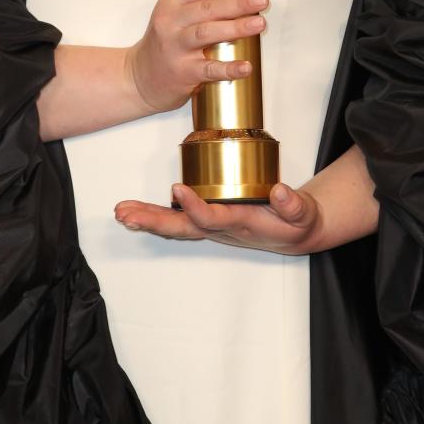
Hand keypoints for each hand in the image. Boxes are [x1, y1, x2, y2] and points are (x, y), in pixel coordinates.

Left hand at [114, 179, 325, 254]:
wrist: (294, 235)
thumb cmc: (295, 222)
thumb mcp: (303, 214)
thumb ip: (294, 205)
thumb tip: (281, 191)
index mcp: (242, 224)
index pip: (214, 217)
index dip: (195, 206)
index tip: (178, 189)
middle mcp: (220, 229)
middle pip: (182, 228)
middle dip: (153, 221)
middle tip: (126, 215)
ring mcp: (211, 227)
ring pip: (174, 226)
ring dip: (146, 219)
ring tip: (121, 212)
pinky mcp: (207, 222)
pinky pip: (175, 221)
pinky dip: (153, 216)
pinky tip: (132, 212)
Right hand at [124, 0, 268, 114]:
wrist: (140, 78)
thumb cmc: (168, 42)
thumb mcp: (182, 13)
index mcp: (172, 2)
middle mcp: (170, 22)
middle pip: (208, 7)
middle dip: (239, 2)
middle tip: (262, 0)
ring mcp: (174, 47)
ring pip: (207, 33)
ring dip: (236, 27)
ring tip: (259, 23)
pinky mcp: (181, 72)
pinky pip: (207, 69)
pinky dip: (228, 68)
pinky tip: (245, 66)